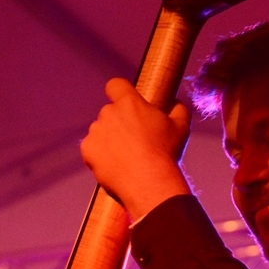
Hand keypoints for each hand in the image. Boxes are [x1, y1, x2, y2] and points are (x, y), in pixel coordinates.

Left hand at [81, 78, 192, 220]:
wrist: (149, 183)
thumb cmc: (166, 153)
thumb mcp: (181, 126)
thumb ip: (177, 109)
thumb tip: (175, 103)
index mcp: (129, 102)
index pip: (115, 85)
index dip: (118, 92)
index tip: (125, 103)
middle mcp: (109, 113)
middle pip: (109, 112)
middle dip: (119, 123)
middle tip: (134, 141)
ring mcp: (96, 131)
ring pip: (100, 131)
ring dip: (109, 139)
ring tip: (125, 158)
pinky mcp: (87, 150)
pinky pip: (91, 149)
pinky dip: (100, 155)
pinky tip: (115, 165)